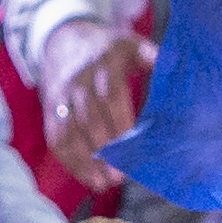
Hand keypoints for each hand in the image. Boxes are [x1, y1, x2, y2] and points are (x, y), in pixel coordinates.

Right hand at [33, 20, 155, 180]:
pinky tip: (88, 179)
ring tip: (104, 184)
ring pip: (70, 131)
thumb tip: (171, 64)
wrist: (63, 39)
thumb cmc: (107, 50)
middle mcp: (80, 78)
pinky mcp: (50, 108)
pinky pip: (56, 137)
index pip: (110, 94)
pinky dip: (70, 161)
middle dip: (103, 148)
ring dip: (85, 160)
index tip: (133, 146)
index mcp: (105, 62)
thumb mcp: (129, 44)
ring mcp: (62, 95)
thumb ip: (149, 56)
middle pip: (89, 117)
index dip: (120, 121)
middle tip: (120, 176)